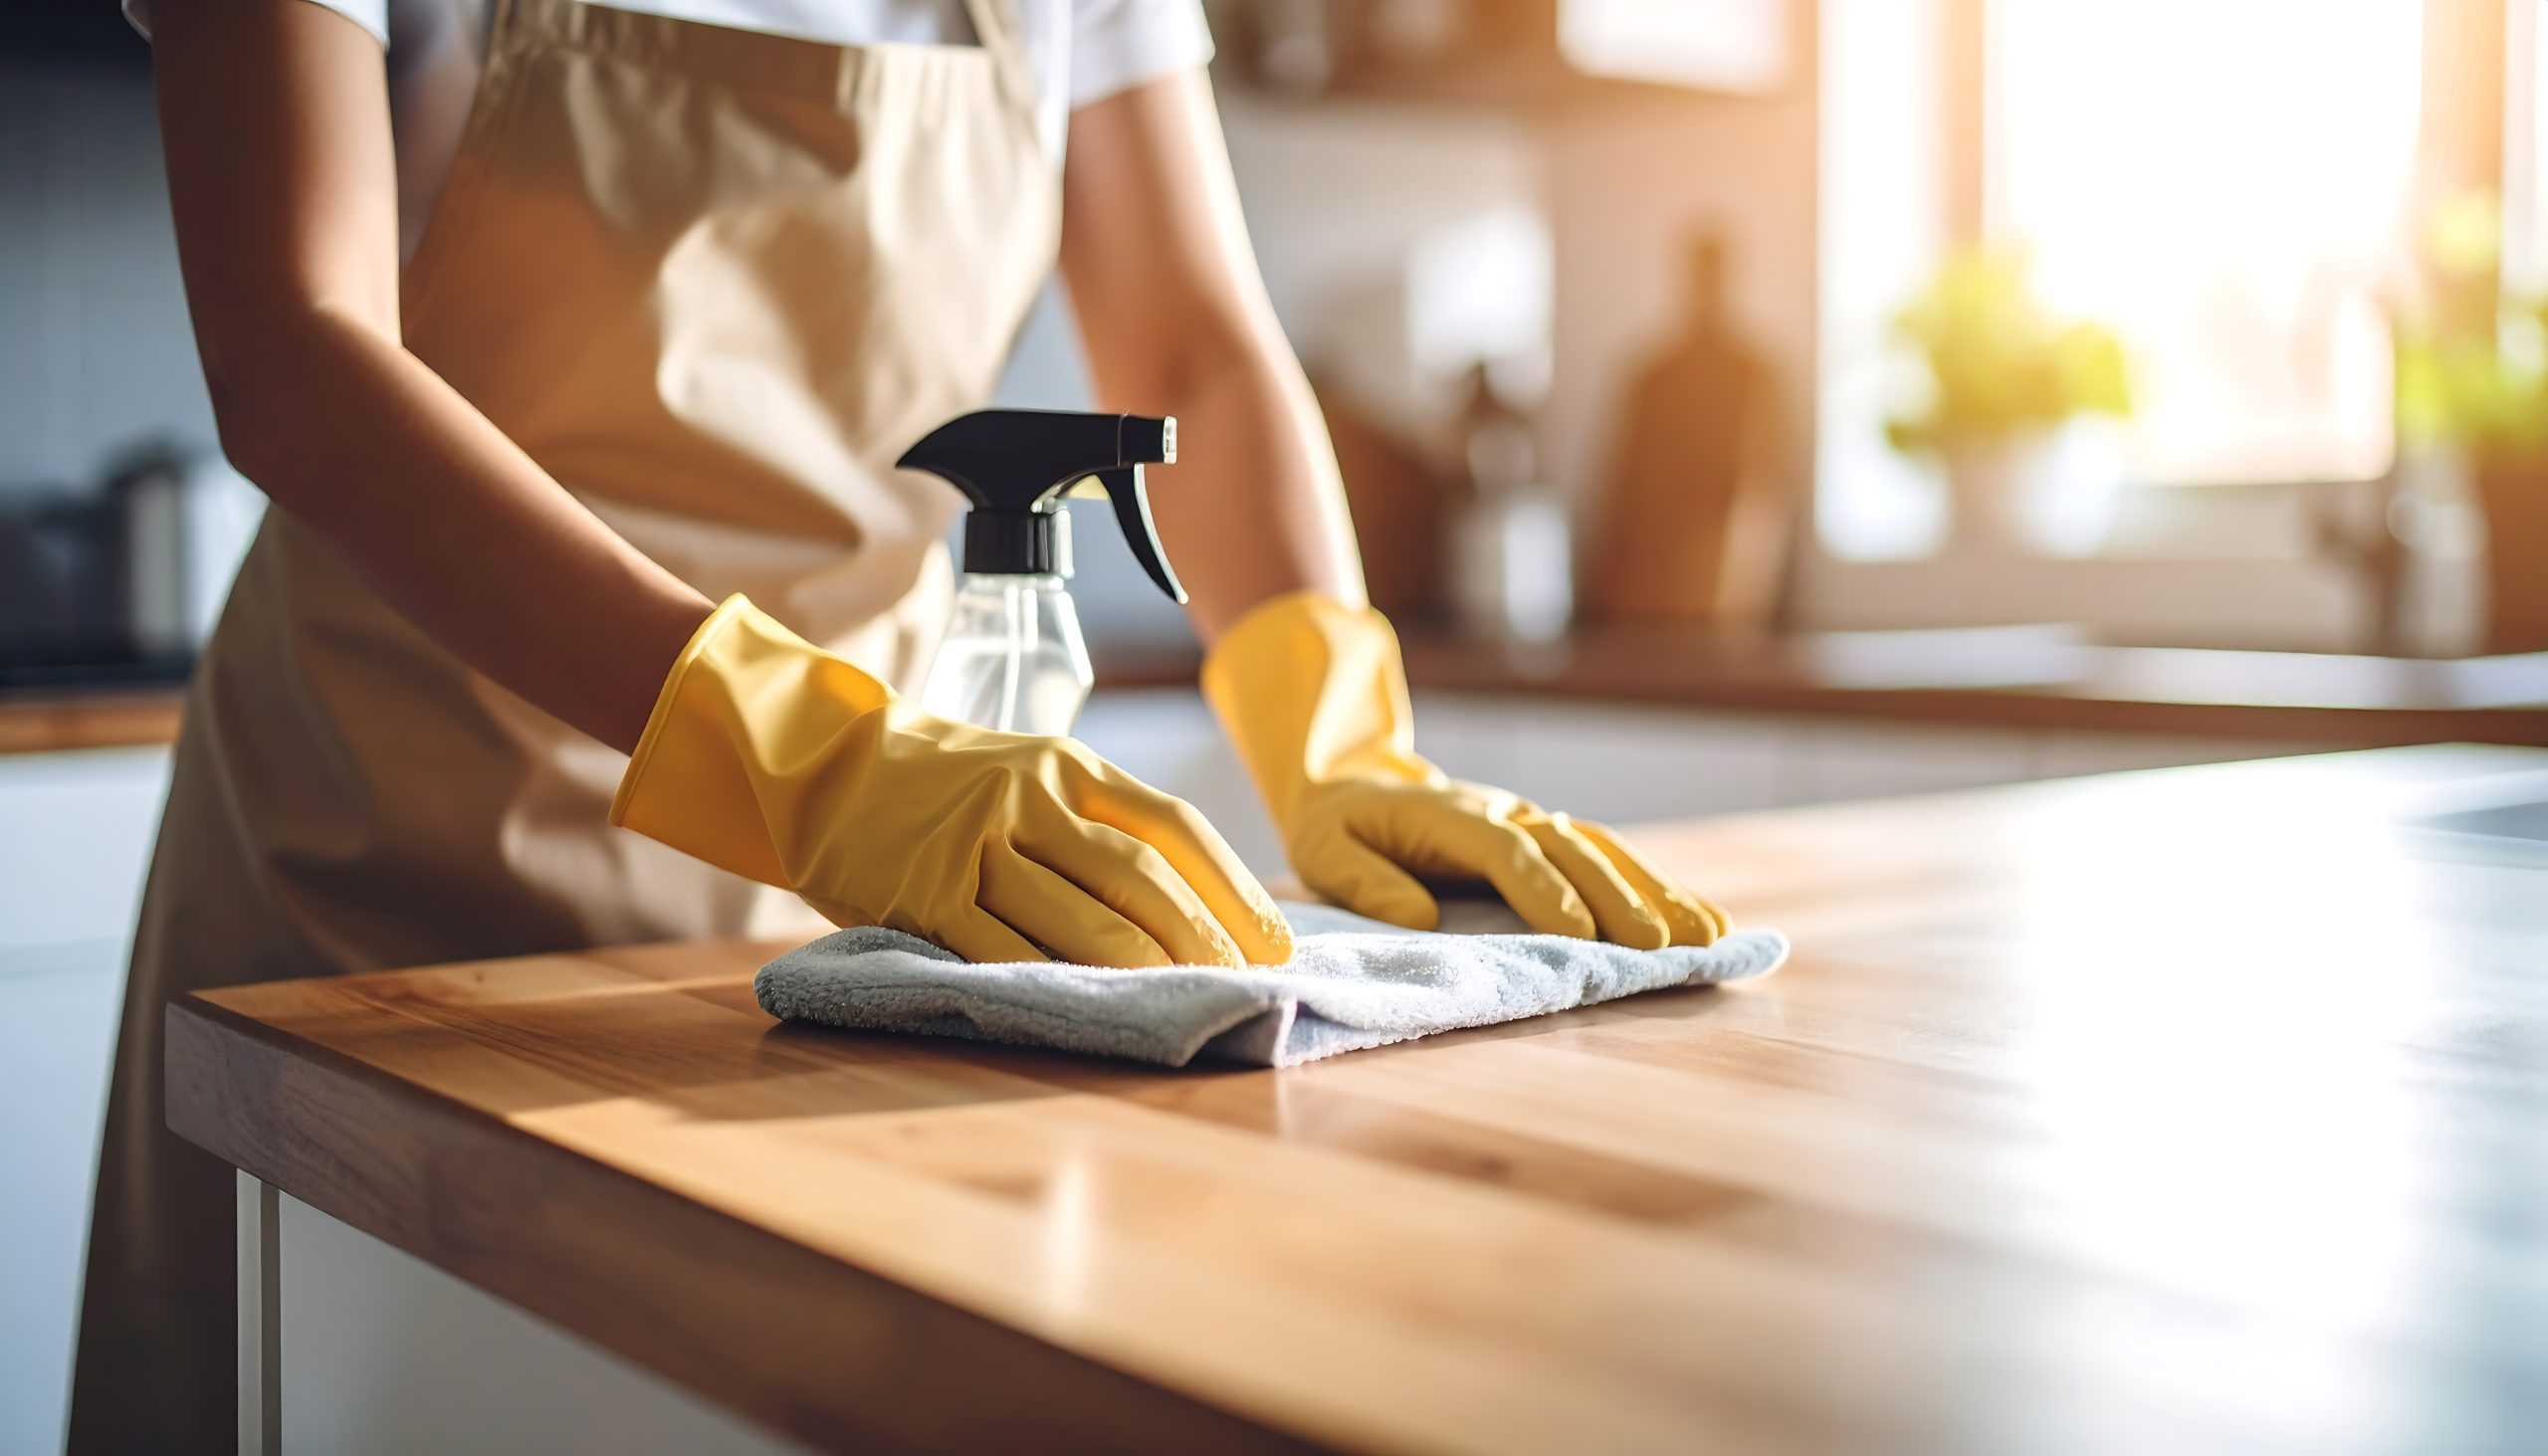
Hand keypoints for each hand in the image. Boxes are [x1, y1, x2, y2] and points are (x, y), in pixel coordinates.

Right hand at [615, 597, 1292, 967]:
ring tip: (1184, 1001)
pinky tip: (1093, 1011)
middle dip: (1202, 937)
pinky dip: (1052, 985)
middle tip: (1243, 983)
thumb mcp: (1027, 771)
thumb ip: (1093, 820)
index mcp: (1068, 763)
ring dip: (1141, 970)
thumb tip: (1191, 898)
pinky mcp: (922, 893)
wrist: (822, 759)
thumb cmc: (943, 782)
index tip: (1275, 938)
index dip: (1233, 886)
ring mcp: (973, 844)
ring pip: (1079, 920)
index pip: (1173, 826)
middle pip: (1140, 877)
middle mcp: (1029, 797)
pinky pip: (1001, 951)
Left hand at [1202, 592, 1727, 947]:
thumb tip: (1419, 920)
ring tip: (1709, 936)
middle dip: (1622, 899)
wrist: (1356, 781)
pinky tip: (1703, 922)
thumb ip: (1366, 883)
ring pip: (1606, 852)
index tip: (1579, 934)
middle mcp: (1506, 813)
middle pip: (1573, 851)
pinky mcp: (1551, 839)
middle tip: (1664, 947)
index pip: (1507, 853)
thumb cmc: (1340, 828)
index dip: (1544, 892)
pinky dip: (1658, 887)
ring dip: (1658, 893)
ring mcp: (1535, 822)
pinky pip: (1611, 859)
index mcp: (1451, 817)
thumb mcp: (1326, 851)